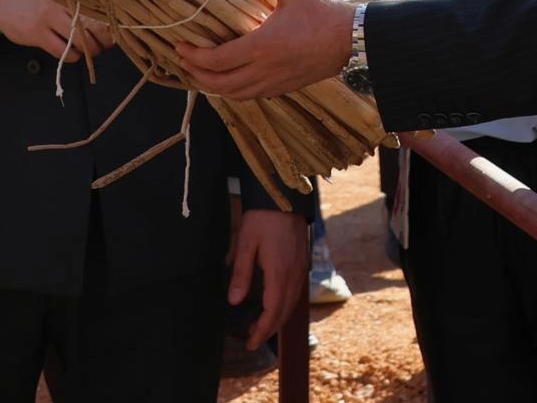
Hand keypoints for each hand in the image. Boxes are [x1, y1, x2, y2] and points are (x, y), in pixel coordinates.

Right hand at [0, 0, 112, 61]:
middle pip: (91, 24)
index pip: (95, 6)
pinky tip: (75, 54)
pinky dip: (72, 56)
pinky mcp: (37, 35)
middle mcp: (58, 3)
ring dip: (89, 50)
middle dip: (103, 38)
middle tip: (108, 44)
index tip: (116, 28)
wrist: (2, 1)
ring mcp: (47, 19)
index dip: (109, 20)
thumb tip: (103, 12)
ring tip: (93, 51)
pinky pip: (62, 51)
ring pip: (78, 40)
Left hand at [177, 0, 352, 99]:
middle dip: (197, 75)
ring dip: (214, 87)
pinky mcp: (286, 87)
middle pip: (220, 84)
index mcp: (261, 46)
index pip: (216, 60)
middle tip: (185, 62)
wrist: (353, 39)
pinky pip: (252, 95)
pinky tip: (231, 80)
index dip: (194, 56)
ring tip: (202, 74)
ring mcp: (275, 82)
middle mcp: (264, 70)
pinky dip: (234, 91)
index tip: (181, 46)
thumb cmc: (324, 13)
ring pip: (235, 94)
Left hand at [231, 207, 309, 348]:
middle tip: (253, 341)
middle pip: (284, 311)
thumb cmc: (262, 216)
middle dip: (269, 329)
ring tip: (262, 327)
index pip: (272, 311)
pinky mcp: (303, 260)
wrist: (284, 193)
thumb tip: (233, 301)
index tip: (250, 343)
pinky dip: (286, 304)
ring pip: (293, 303)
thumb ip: (241, 274)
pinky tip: (276, 304)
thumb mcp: (246, 243)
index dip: (262, 330)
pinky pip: (297, 291)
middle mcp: (295, 273)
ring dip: (278, 318)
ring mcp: (302, 267)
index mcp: (280, 272)